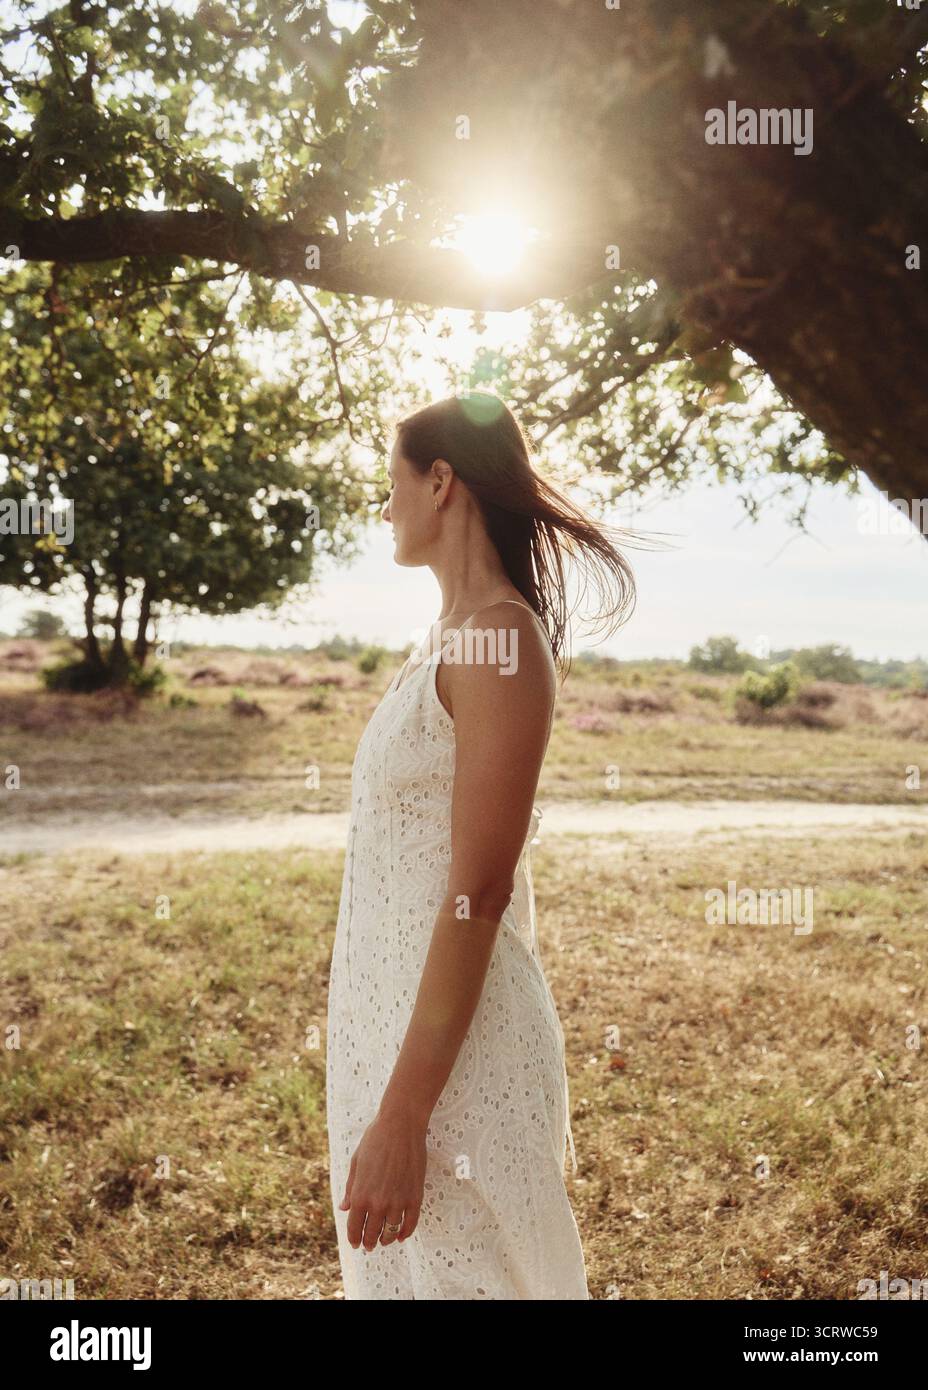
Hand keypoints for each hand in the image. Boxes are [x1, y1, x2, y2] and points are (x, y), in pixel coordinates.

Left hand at [340, 1104, 427, 1250]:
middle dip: (369, 1242)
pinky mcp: (415, 1197)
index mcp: (361, 1195)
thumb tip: (344, 1208)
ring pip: (391, 1232)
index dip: (353, 1238)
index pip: (354, 1227)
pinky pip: (410, 1224)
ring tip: (384, 1241)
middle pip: (372, 1234)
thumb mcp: (356, 1163)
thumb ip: (351, 1188)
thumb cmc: (375, 1140)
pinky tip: (401, 1235)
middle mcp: (378, 1203)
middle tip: (369, 1246)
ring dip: (386, 1239)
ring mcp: (398, 1202)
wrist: (400, 1126)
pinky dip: (405, 1233)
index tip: (355, 1243)